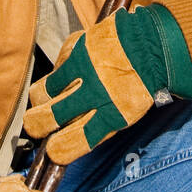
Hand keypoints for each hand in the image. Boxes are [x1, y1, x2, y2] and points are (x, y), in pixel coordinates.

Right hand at [22, 4, 191, 164]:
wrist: (155, 40)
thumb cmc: (141, 82)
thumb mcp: (128, 111)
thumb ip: (98, 126)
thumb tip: (64, 141)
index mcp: (115, 113)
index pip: (75, 140)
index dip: (58, 150)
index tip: (52, 151)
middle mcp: (96, 90)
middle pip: (49, 118)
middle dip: (36, 127)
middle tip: (36, 127)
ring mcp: (84, 66)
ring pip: (42, 92)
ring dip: (40, 101)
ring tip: (44, 102)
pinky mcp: (78, 45)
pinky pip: (56, 66)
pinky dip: (58, 73)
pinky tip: (69, 74)